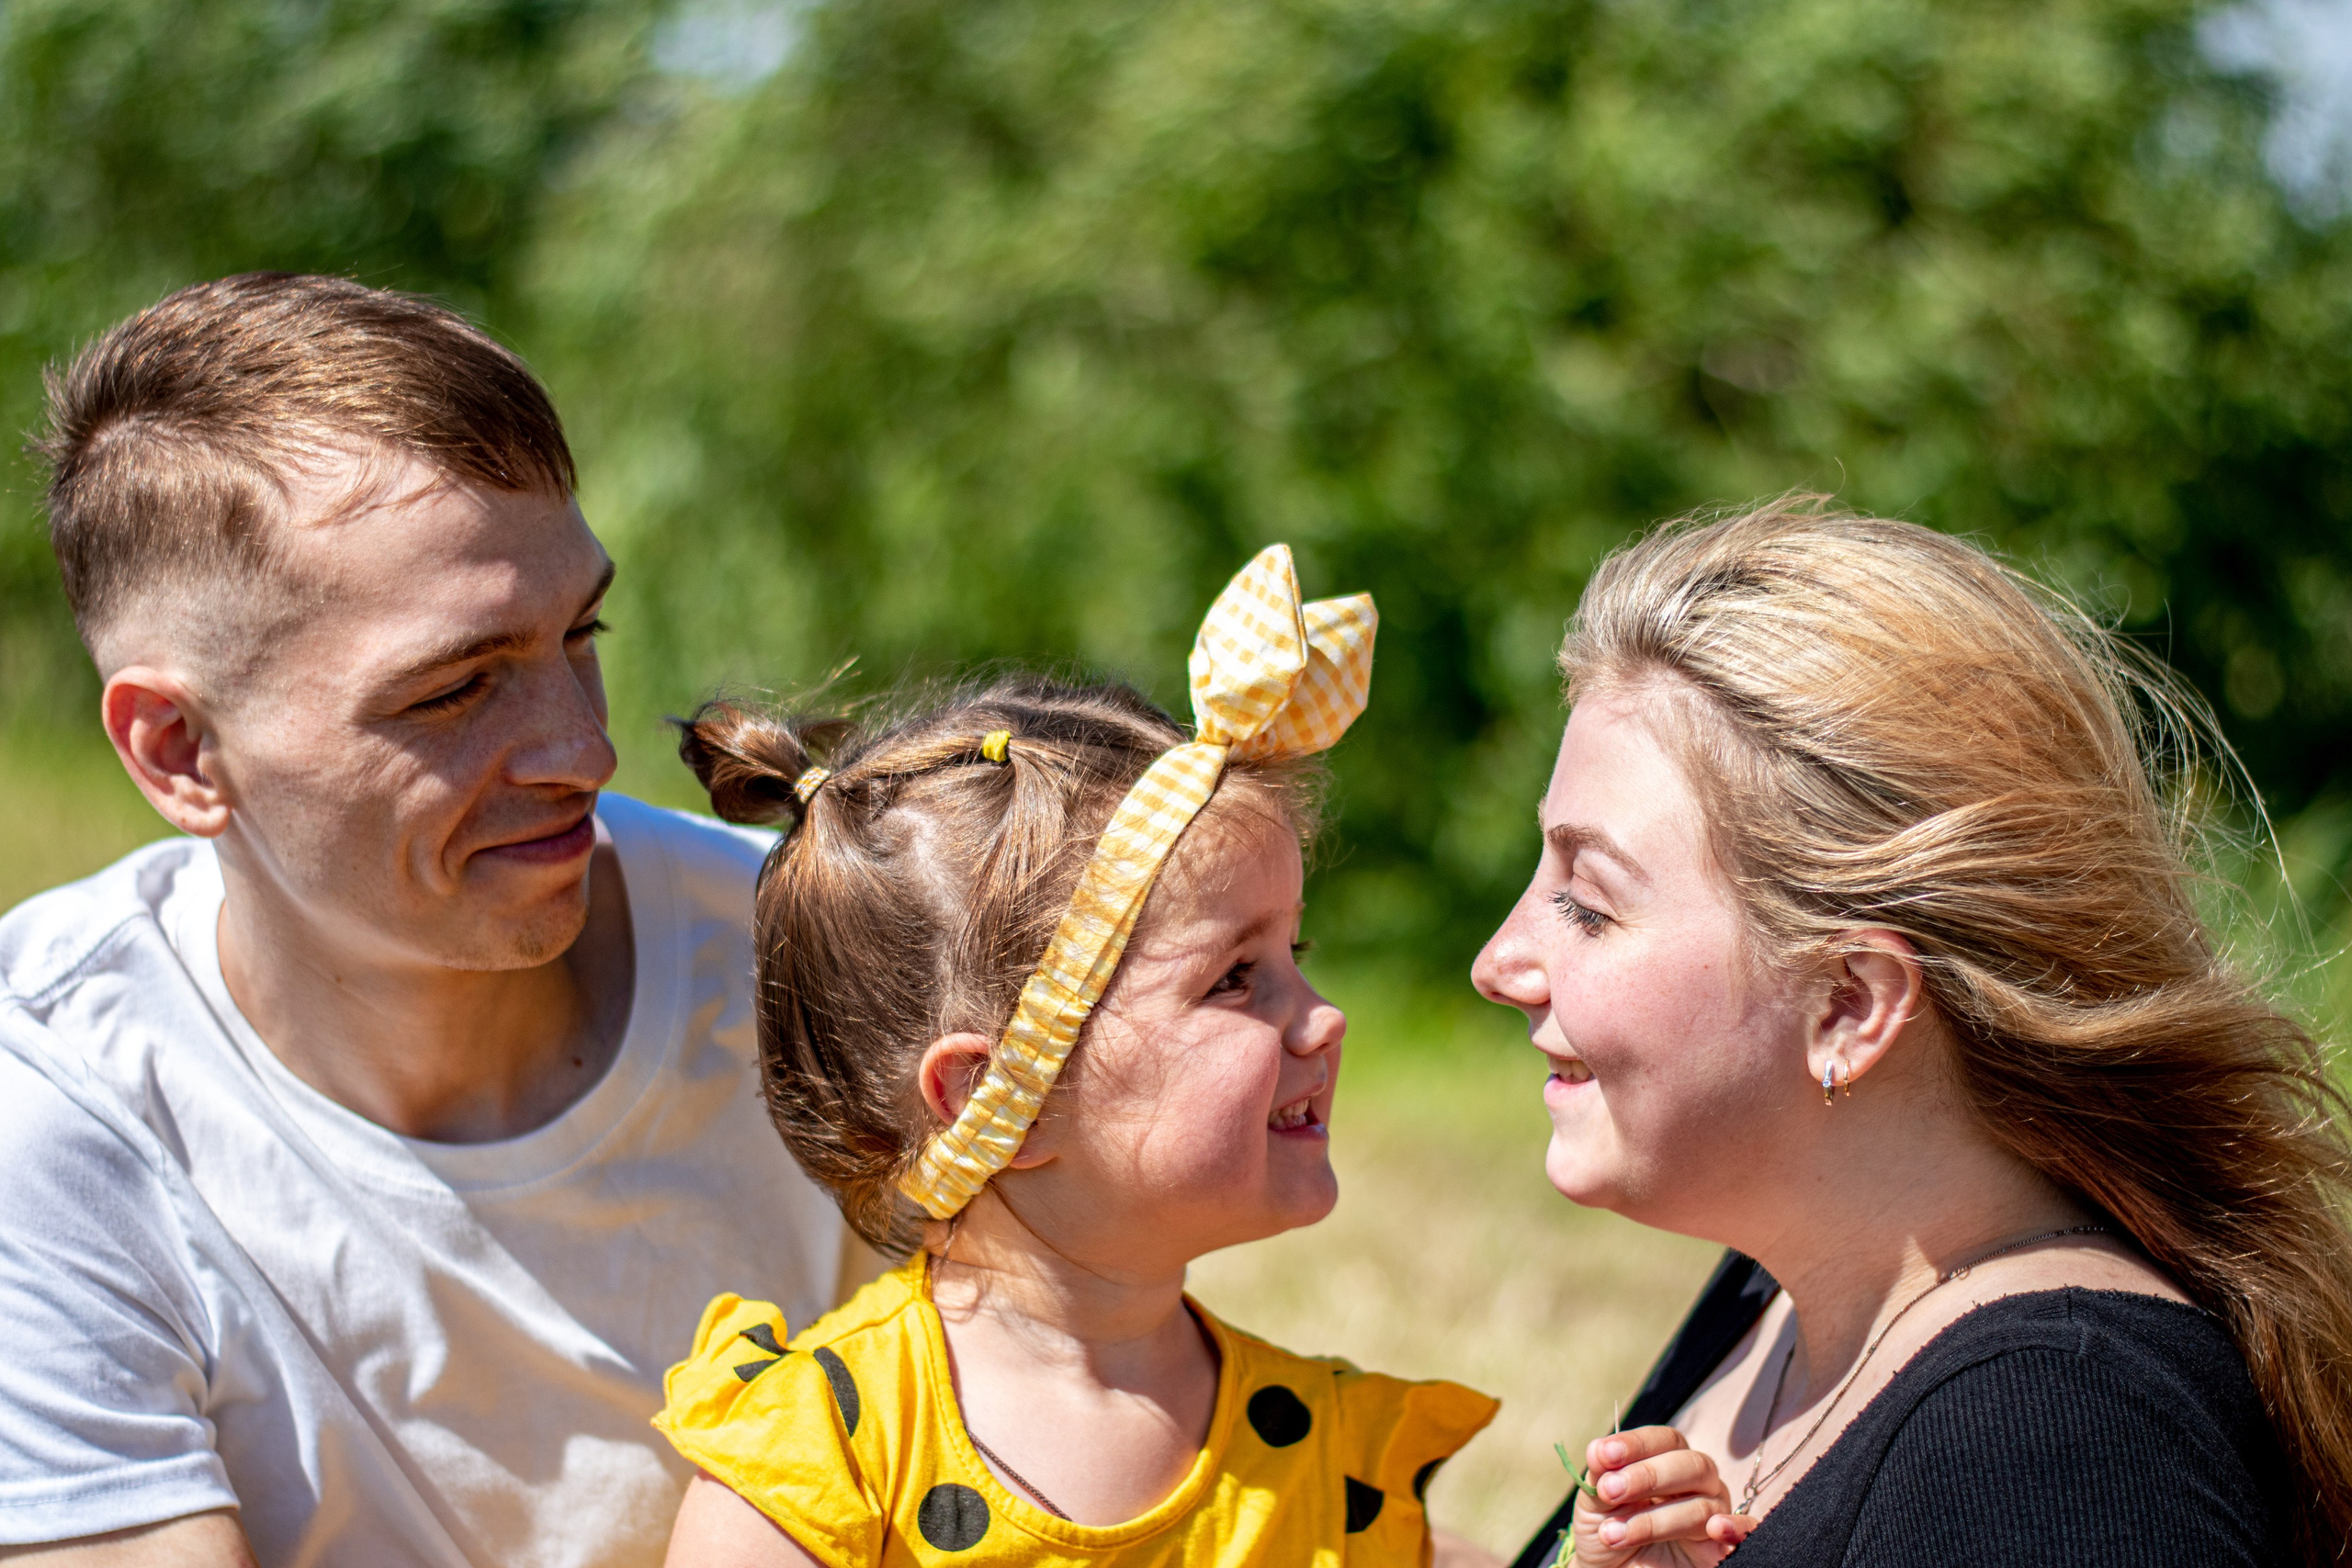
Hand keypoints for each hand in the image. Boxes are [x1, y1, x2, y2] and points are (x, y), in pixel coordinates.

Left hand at [1566, 1426, 1755, 1567]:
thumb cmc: (1608, 1531)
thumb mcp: (1595, 1504)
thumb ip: (1601, 1477)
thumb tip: (1598, 1449)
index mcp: (1668, 1461)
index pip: (1665, 1440)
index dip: (1636, 1444)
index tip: (1604, 1455)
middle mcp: (1698, 1484)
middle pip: (1691, 1465)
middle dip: (1647, 1476)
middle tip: (1609, 1492)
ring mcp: (1715, 1514)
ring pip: (1702, 1507)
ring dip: (1654, 1520)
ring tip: (1614, 1534)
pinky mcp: (1721, 1549)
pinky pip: (1747, 1531)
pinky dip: (1737, 1527)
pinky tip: (1717, 1528)